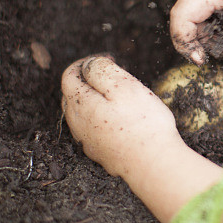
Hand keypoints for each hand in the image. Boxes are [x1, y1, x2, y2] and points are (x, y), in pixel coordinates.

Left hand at [61, 55, 222, 222]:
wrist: (153, 164)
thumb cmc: (142, 122)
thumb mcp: (123, 84)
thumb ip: (100, 69)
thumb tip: (89, 64)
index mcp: (79, 103)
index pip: (69, 74)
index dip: (86, 62)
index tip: (109, 58)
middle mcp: (77, 123)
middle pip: (72, 93)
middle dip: (87, 78)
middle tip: (112, 73)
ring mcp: (87, 140)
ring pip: (81, 112)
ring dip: (94, 98)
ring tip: (117, 93)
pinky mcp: (101, 152)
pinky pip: (93, 128)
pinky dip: (101, 115)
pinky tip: (120, 117)